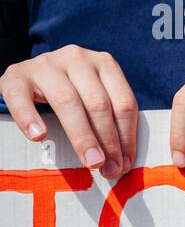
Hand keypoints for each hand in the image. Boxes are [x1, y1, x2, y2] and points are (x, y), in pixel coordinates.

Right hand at [0, 45, 136, 175]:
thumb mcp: (93, 96)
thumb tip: (122, 162)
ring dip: (81, 136)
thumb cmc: (70, 90)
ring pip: (67, 102)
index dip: (127, 136)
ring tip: (89, 161)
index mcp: (104, 63)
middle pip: (98, 104)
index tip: (124, 164)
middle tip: (108, 169)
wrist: (29, 73)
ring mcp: (46, 64)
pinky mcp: (16, 74)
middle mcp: (77, 58)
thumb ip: (109, 119)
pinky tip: (39, 136)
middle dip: (107, 140)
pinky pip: (21, 97)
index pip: (124, 102)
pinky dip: (30, 118)